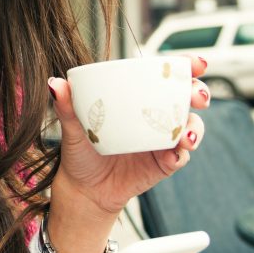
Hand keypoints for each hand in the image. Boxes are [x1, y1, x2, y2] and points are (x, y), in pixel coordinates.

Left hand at [46, 56, 210, 213]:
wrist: (83, 189)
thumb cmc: (80, 152)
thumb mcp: (72, 127)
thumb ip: (66, 106)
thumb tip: (55, 83)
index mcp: (136, 100)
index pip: (165, 77)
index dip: (186, 67)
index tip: (196, 63)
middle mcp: (155, 117)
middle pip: (187, 98)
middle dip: (198, 92)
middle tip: (197, 97)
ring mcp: (162, 140)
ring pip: (191, 127)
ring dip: (195, 127)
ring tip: (185, 135)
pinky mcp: (164, 163)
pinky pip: (179, 156)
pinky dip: (181, 154)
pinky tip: (176, 153)